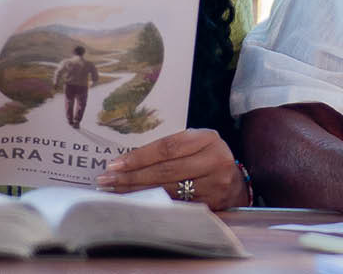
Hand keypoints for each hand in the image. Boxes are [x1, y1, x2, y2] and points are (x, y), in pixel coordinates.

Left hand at [94, 128, 246, 209]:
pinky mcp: (211, 204)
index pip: (167, 148)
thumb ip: (170, 148)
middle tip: (106, 181)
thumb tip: (127, 160)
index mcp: (207, 138)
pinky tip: (136, 202)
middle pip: (165, 170)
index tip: (115, 164)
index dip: (139, 156)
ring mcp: (215, 185)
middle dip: (132, 177)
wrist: (235, 183)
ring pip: (169, 190)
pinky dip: (153, 203)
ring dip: (138, 192)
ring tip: (114, 192)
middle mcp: (215, 160)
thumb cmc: (206, 158)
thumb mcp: (195, 144)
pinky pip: (176, 204)